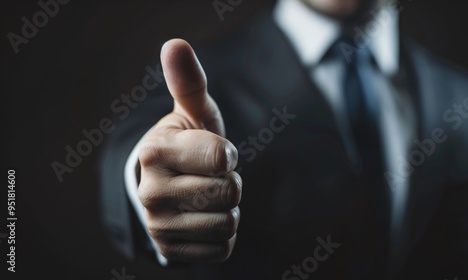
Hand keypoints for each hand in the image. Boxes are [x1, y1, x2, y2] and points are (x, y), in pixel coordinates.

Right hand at [137, 39, 241, 261]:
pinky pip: (223, 249)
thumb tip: (175, 43)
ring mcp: (158, 226)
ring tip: (206, 196)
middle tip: (209, 175)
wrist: (164, 186)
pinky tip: (204, 218)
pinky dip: (223, 234)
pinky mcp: (171, 251)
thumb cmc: (188, 144)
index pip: (223, 157)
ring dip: (228, 208)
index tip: (215, 152)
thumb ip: (189, 82)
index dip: (228, 154)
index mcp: (156, 151)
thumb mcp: (192, 114)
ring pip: (229, 223)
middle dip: (229, 180)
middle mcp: (151, 191)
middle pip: (230, 192)